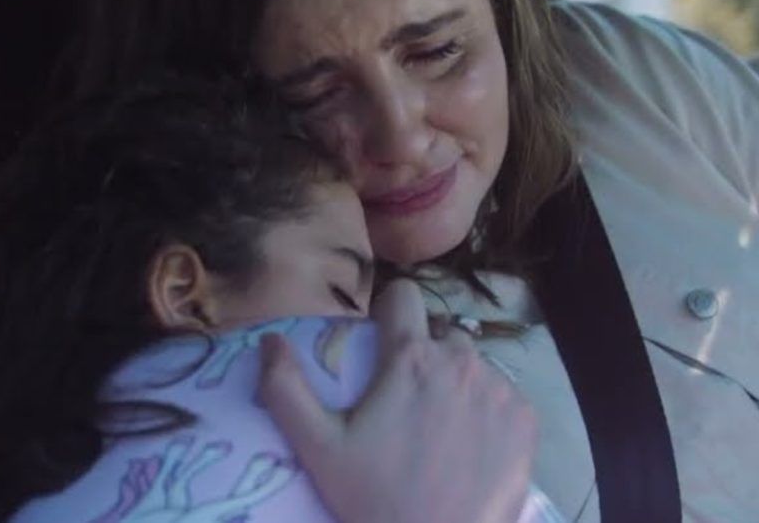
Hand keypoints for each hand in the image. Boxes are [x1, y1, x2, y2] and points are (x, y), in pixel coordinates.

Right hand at [258, 278, 536, 522]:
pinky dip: (487, 409)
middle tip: (406, 401)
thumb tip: (268, 340)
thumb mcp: (318, 448)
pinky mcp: (525, 419)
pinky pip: (503, 394)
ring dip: (456, 381)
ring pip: (473, 365)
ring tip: (439, 426)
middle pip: (440, 334)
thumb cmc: (374, 499)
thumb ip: (285, 388)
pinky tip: (470, 443)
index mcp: (410, 358)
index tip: (382, 341)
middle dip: (423, 354)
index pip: (403, 295)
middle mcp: (460, 362)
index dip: (389, 313)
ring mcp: (499, 390)